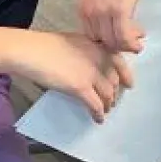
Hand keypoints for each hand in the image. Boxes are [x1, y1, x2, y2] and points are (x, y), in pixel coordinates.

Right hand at [15, 30, 134, 122]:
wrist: (31, 51)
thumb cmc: (44, 46)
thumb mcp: (73, 42)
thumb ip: (87, 52)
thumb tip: (90, 64)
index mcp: (98, 46)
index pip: (120, 62)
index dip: (126, 75)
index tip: (129, 84)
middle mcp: (99, 59)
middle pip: (114, 80)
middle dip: (114, 93)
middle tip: (112, 101)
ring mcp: (91, 74)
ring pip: (107, 94)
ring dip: (108, 105)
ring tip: (105, 111)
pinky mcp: (81, 87)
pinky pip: (96, 105)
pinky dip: (98, 114)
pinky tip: (98, 119)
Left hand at [78, 0, 153, 53]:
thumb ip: (100, 0)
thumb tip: (109, 12)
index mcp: (83, 3)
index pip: (90, 32)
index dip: (105, 38)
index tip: (117, 37)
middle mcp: (89, 10)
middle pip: (100, 39)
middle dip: (116, 44)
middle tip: (131, 41)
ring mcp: (103, 11)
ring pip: (112, 40)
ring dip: (126, 44)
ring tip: (138, 41)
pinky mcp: (119, 10)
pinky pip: (123, 35)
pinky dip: (132, 41)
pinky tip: (140, 38)